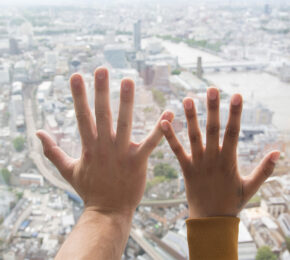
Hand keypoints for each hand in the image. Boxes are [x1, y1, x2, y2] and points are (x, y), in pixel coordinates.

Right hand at [36, 67, 172, 215]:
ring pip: (125, 124)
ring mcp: (122, 154)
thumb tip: (38, 133)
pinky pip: (151, 142)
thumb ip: (52, 151)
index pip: (81, 116)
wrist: (108, 212)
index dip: (78, 95)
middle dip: (101, 91)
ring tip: (128, 81)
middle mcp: (104, 147)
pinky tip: (169, 113)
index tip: (76, 76)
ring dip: (127, 102)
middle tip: (102, 69)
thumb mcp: (67, 170)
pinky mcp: (138, 162)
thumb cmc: (89, 190)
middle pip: (101, 115)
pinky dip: (160, 128)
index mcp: (89, 147)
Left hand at [160, 87, 279, 217]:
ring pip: (194, 136)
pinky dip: (170, 137)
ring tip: (187, 99)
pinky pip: (177, 151)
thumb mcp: (251, 187)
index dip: (235, 113)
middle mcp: (212, 158)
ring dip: (190, 118)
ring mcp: (197, 163)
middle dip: (213, 108)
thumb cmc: (232, 202)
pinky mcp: (185, 169)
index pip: (233, 132)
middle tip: (211, 89)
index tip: (236, 95)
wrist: (211, 221)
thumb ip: (265, 169)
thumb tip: (279, 152)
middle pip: (213, 129)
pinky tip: (164, 122)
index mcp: (229, 161)